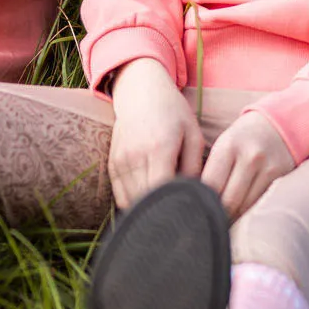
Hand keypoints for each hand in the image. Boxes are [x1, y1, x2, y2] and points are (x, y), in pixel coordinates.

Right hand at [108, 59, 203, 208]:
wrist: (140, 92)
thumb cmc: (173, 113)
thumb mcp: (193, 135)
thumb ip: (195, 167)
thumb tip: (195, 196)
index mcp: (160, 148)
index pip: (163, 191)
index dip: (176, 207)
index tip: (189, 212)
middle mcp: (136, 156)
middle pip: (147, 199)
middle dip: (163, 211)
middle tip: (180, 215)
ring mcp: (120, 161)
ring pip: (132, 201)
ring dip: (148, 209)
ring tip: (166, 209)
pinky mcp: (112, 164)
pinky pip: (121, 196)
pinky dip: (135, 203)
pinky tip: (149, 202)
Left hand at [201, 111, 293, 218]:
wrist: (276, 126)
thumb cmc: (241, 140)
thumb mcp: (222, 146)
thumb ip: (211, 171)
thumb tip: (195, 201)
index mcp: (227, 147)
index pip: (210, 186)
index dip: (201, 202)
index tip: (195, 210)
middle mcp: (249, 158)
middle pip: (229, 201)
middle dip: (217, 214)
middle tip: (207, 221)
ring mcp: (267, 169)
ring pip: (245, 206)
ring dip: (232, 217)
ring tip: (222, 219)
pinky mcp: (280, 178)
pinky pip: (259, 204)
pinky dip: (247, 212)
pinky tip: (240, 213)